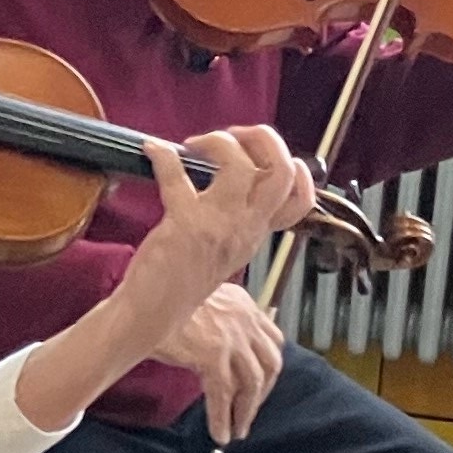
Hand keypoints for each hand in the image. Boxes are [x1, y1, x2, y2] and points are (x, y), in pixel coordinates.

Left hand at [112, 128, 312, 351]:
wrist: (153, 315)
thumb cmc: (182, 280)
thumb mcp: (224, 249)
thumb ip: (235, 218)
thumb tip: (230, 174)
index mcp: (256, 234)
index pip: (301, 198)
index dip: (292, 166)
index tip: (258, 154)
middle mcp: (246, 229)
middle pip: (283, 172)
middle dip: (264, 139)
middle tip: (233, 137)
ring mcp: (219, 226)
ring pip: (241, 166)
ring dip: (218, 143)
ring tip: (195, 145)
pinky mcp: (185, 224)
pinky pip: (177, 176)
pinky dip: (163, 156)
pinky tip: (151, 150)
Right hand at [150, 280, 287, 446]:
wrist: (142, 299)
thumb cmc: (159, 301)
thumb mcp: (195, 303)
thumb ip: (212, 320)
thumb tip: (211, 349)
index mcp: (240, 302)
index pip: (270, 338)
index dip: (267, 365)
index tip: (260, 384)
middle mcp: (243, 317)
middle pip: (270, 362)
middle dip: (262, 392)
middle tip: (249, 412)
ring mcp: (230, 336)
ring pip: (252, 382)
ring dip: (246, 411)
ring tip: (237, 430)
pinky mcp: (213, 354)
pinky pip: (223, 394)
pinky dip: (222, 418)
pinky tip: (219, 433)